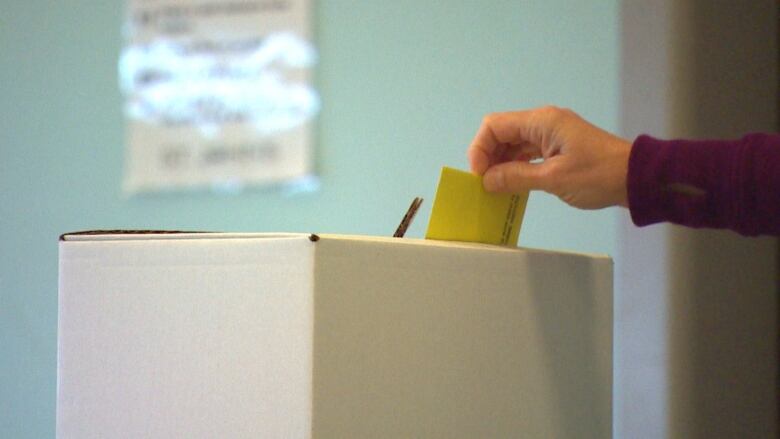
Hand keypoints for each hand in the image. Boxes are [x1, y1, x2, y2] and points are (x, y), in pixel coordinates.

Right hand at [467, 106, 631, 208]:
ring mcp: (552, 134)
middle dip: (488, 157)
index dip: (480, 148)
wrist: (637, 178)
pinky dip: (517, 166)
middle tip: (485, 184)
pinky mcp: (559, 147)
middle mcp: (544, 123)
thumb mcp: (553, 179)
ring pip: (514, 144)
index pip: (494, 126)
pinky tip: (513, 184)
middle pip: (502, 133)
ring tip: (496, 188)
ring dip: (501, 163)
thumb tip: (487, 180)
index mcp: (542, 122)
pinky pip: (528, 153)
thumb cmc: (598, 175)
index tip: (479, 175)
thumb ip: (516, 177)